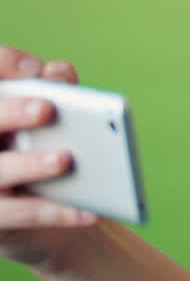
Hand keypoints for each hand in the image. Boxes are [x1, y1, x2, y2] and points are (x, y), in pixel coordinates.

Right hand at [0, 46, 97, 268]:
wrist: (33, 211)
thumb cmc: (39, 148)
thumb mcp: (47, 120)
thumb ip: (56, 91)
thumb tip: (59, 71)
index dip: (3, 66)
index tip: (33, 69)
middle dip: (10, 113)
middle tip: (45, 109)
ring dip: (29, 165)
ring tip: (64, 160)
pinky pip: (18, 215)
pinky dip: (55, 212)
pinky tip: (89, 211)